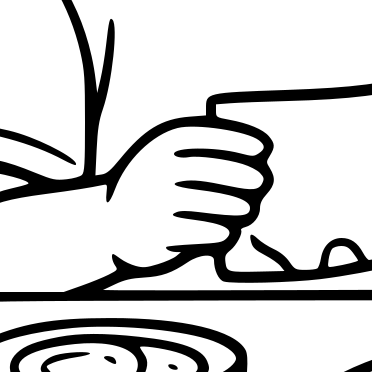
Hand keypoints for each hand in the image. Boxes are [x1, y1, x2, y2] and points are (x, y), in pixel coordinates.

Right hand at [103, 118, 270, 270]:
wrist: (109, 224)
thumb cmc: (155, 184)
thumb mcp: (169, 154)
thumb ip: (208, 146)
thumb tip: (262, 152)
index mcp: (164, 143)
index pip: (215, 136)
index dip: (245, 141)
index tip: (262, 149)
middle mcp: (160, 167)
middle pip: (224, 171)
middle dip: (251, 178)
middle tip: (261, 184)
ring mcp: (157, 201)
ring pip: (223, 205)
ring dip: (242, 209)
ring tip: (246, 210)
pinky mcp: (158, 234)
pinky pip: (209, 233)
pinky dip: (224, 233)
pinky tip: (226, 230)